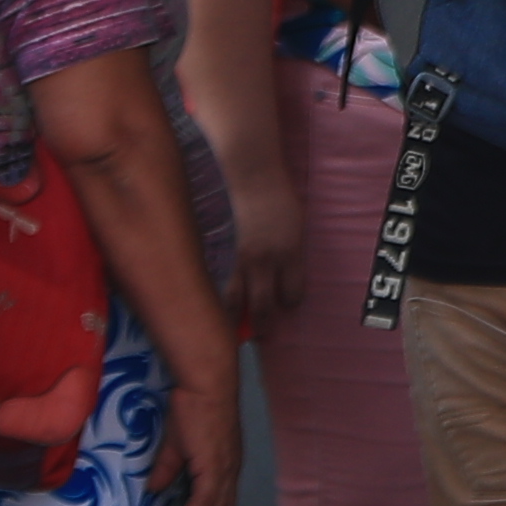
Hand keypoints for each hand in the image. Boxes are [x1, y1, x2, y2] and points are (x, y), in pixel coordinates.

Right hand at [152, 361, 244, 505]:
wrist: (205, 385)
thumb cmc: (193, 407)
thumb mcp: (177, 443)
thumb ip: (168, 467)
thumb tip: (155, 488)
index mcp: (226, 466)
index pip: (223, 505)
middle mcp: (230, 470)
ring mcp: (226, 468)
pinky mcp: (215, 464)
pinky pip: (206, 499)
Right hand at [226, 173, 305, 332]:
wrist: (247, 172)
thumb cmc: (276, 194)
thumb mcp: (295, 224)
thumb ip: (290, 253)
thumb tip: (283, 279)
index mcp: (290, 252)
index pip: (292, 294)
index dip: (289, 302)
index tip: (285, 304)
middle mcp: (264, 261)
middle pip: (263, 307)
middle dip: (262, 325)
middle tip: (260, 333)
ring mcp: (236, 259)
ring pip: (233, 304)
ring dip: (233, 321)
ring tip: (231, 330)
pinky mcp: (215, 253)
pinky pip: (212, 285)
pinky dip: (212, 300)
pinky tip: (210, 307)